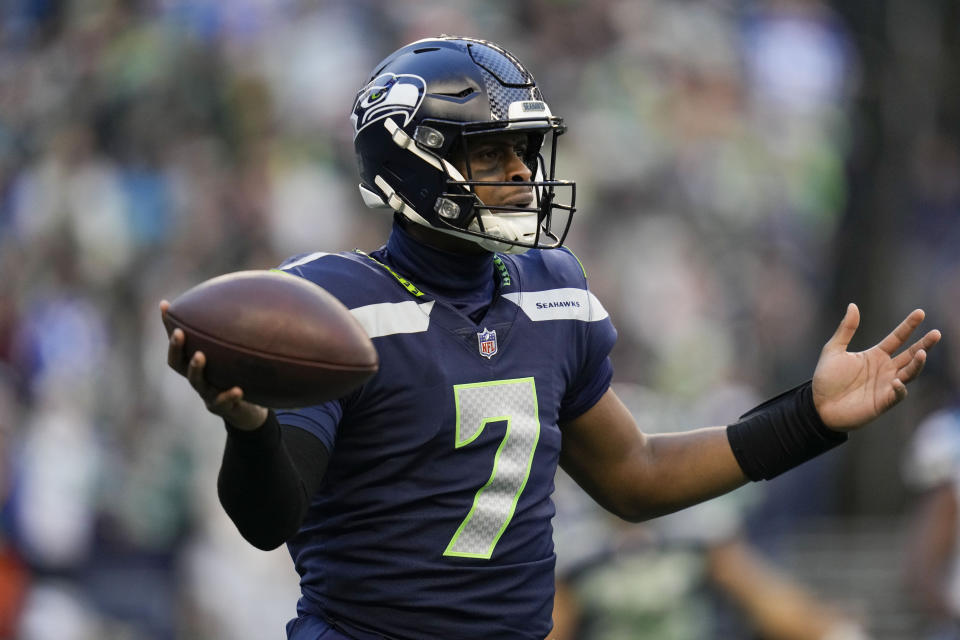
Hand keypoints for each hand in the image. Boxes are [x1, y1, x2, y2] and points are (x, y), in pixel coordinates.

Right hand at [161, 300, 267, 430]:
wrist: (250, 410)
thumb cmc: (241, 376)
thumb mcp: (239, 354)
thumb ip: (241, 332)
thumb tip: (254, 293)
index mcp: (197, 362)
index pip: (179, 342)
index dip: (169, 325)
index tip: (166, 305)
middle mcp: (197, 378)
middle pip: (177, 363)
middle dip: (175, 347)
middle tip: (179, 333)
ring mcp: (208, 394)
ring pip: (197, 382)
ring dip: (196, 368)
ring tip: (200, 356)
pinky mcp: (223, 408)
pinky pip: (224, 402)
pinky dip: (230, 396)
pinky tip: (239, 390)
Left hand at [812, 303, 940, 430]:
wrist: (818, 406)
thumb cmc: (826, 379)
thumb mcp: (833, 350)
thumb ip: (846, 329)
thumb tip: (853, 305)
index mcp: (875, 356)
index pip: (897, 338)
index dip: (908, 326)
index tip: (920, 312)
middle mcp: (885, 369)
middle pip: (910, 355)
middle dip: (924, 344)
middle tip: (936, 333)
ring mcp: (886, 385)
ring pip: (909, 373)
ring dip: (917, 364)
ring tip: (921, 353)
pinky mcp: (883, 402)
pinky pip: (897, 394)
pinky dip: (900, 388)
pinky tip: (898, 382)